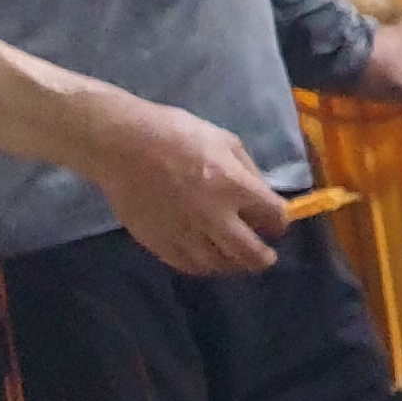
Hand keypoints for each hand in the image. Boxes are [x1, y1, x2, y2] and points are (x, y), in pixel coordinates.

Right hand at [71, 91, 292, 276]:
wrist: (122, 145)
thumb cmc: (177, 134)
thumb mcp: (225, 141)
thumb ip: (249, 171)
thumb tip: (262, 194)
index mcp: (234, 186)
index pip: (274, 216)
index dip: (279, 222)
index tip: (277, 224)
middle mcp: (213, 216)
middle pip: (250, 253)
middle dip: (263, 258)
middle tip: (266, 257)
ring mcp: (184, 233)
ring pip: (218, 265)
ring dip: (233, 265)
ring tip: (236, 259)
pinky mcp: (158, 242)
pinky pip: (187, 265)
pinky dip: (203, 265)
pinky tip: (207, 258)